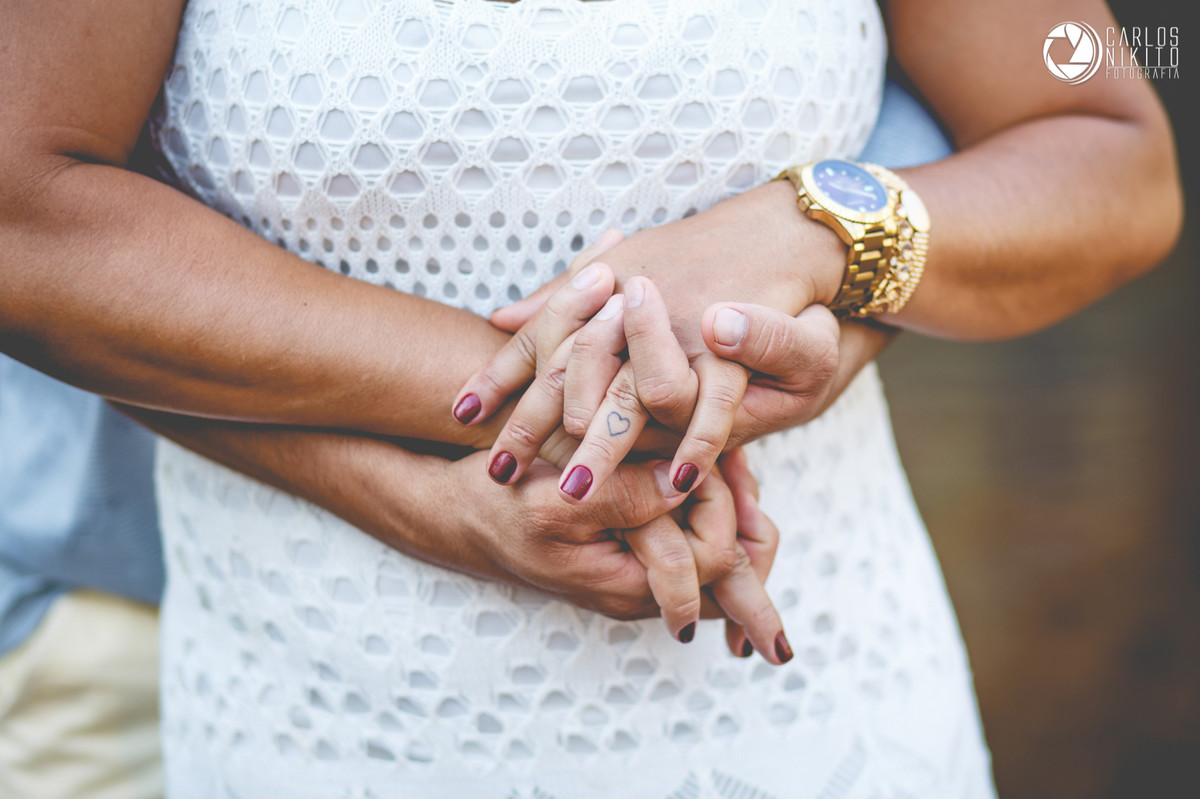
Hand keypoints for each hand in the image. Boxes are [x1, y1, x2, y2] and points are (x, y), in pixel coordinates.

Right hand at [439, 448, 792, 663]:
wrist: (458, 512)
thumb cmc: (495, 507)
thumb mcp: (550, 502)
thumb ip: (619, 497)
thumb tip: (684, 479)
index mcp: (627, 586)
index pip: (718, 559)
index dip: (722, 504)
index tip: (702, 458)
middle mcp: (643, 587)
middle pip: (732, 565)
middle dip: (740, 507)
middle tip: (732, 453)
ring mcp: (641, 567)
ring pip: (718, 546)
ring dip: (725, 498)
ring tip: (721, 450)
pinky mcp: (635, 543)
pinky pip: (691, 529)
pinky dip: (701, 495)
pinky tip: (691, 453)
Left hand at [459, 184, 850, 492]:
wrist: (781, 237)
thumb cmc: (699, 255)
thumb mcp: (622, 266)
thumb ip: (561, 302)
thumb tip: (498, 319)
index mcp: (604, 298)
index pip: (541, 341)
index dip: (500, 379)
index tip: (462, 415)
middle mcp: (637, 318)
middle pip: (575, 376)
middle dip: (535, 428)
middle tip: (499, 473)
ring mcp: (684, 337)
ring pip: (633, 396)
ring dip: (605, 447)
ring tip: (571, 489)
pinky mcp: (734, 355)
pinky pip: (714, 407)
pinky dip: (697, 443)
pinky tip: (676, 482)